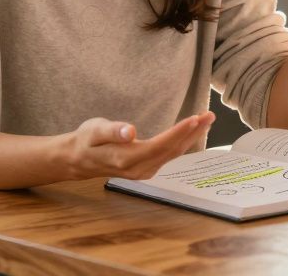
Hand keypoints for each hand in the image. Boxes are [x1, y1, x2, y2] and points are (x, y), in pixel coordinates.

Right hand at [57, 112, 213, 180]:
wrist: (78, 159)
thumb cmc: (86, 141)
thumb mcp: (94, 130)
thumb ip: (112, 131)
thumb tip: (130, 131)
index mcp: (127, 158)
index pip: (160, 145)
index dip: (179, 132)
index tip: (195, 119)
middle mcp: (139, 169)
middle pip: (172, 150)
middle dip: (193, 132)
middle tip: (210, 115)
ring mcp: (144, 171)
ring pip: (173, 154)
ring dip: (191, 137)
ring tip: (206, 119)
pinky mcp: (147, 169)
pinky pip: (169, 155)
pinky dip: (183, 142)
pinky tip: (192, 132)